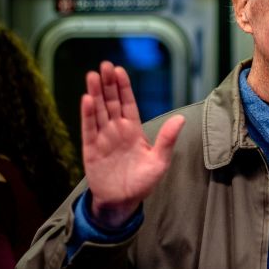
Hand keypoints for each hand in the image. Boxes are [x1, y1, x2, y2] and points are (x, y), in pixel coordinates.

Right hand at [81, 61, 184, 228]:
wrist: (122, 202)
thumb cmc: (142, 182)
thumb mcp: (159, 162)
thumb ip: (167, 139)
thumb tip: (181, 118)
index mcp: (133, 130)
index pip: (127, 103)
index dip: (123, 87)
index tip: (119, 70)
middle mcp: (116, 130)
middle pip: (111, 102)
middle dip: (108, 84)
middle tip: (104, 65)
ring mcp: (102, 138)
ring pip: (98, 111)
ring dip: (95, 93)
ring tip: (91, 75)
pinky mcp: (91, 150)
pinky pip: (88, 129)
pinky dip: (87, 114)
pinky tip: (87, 99)